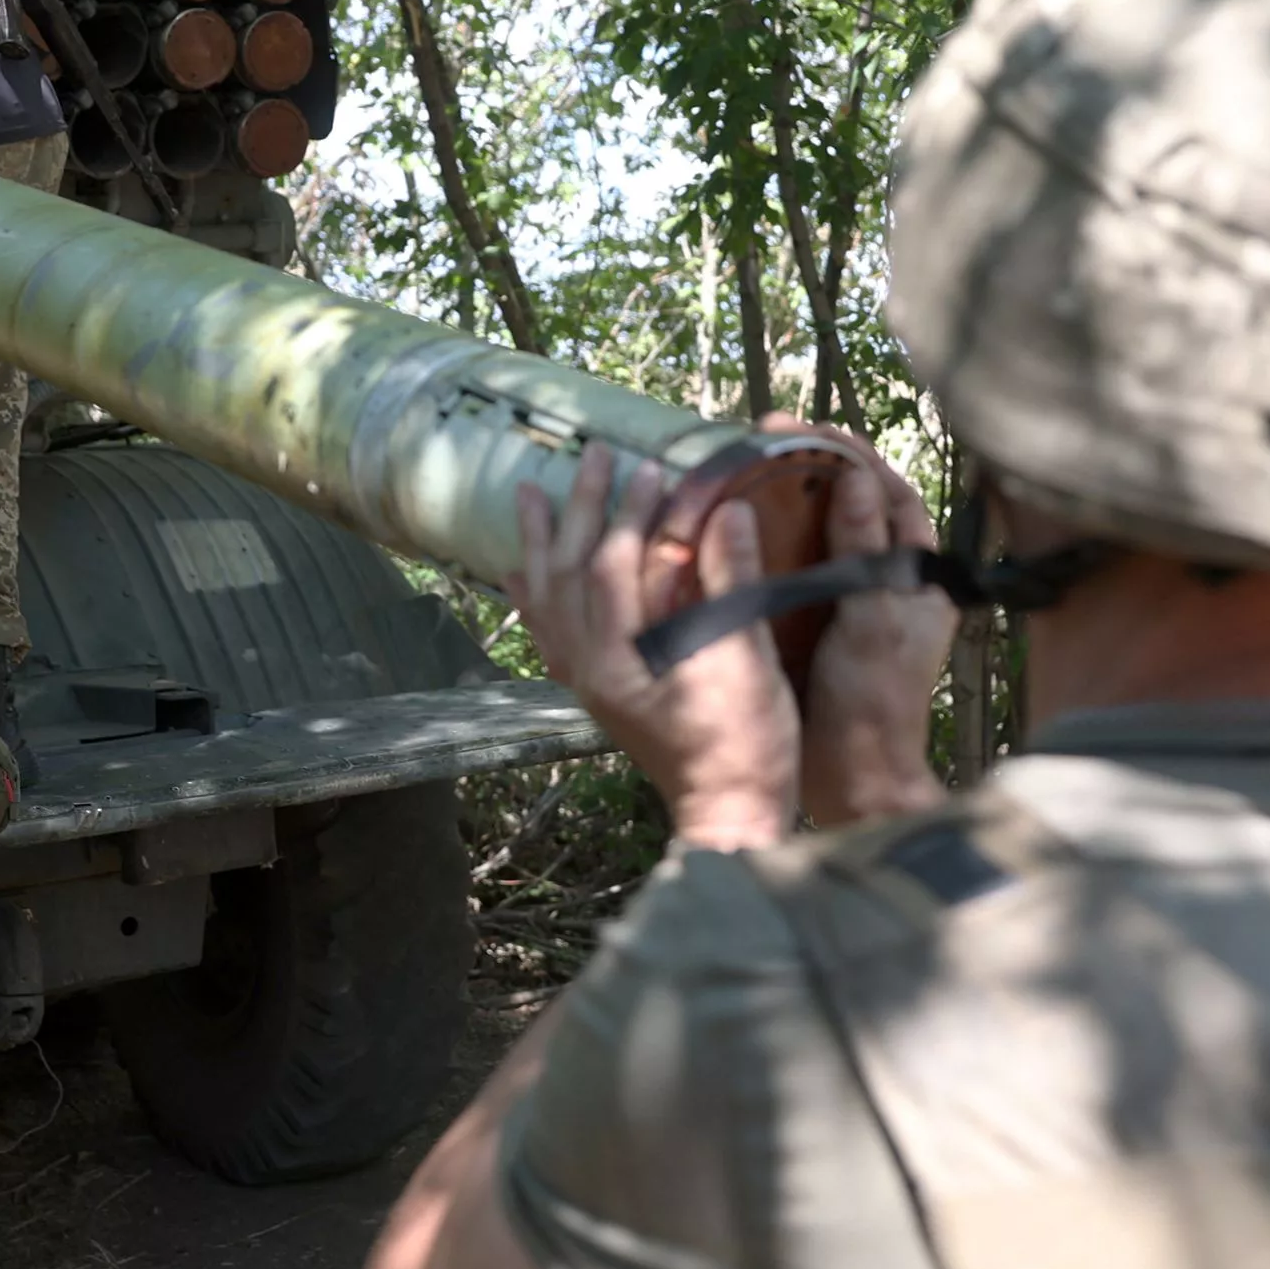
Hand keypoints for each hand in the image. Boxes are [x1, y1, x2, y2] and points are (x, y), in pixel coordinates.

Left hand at [512, 444, 797, 852]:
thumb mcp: (747, 661)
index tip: (650, 470)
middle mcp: (588, 669)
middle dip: (580, 510)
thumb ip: (732, 583)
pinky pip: (550, 634)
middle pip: (570, 574)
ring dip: (543, 544)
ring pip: (549, 600)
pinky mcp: (595, 692)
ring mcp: (586, 682)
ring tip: (531, 496)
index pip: (611, 569)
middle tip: (592, 456)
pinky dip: (535, 597)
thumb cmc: (746, 744)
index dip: (630, 515)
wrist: (729, 813)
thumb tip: (730, 510)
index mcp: (619, 662)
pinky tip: (522, 575)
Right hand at [778, 426, 956, 828]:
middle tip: (765, 438)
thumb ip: (866, 548)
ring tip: (746, 469)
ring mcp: (851, 602)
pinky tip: (734, 527)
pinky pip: (795, 568)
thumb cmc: (875, 700)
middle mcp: (889, 580)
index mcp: (918, 574)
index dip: (852, 454)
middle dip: (815, 466)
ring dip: (790, 499)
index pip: (891, 492)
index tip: (806, 429)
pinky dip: (769, 542)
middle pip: (855, 503)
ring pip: (823, 532)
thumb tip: (856, 478)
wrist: (854, 777)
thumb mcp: (874, 617)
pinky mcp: (817, 624)